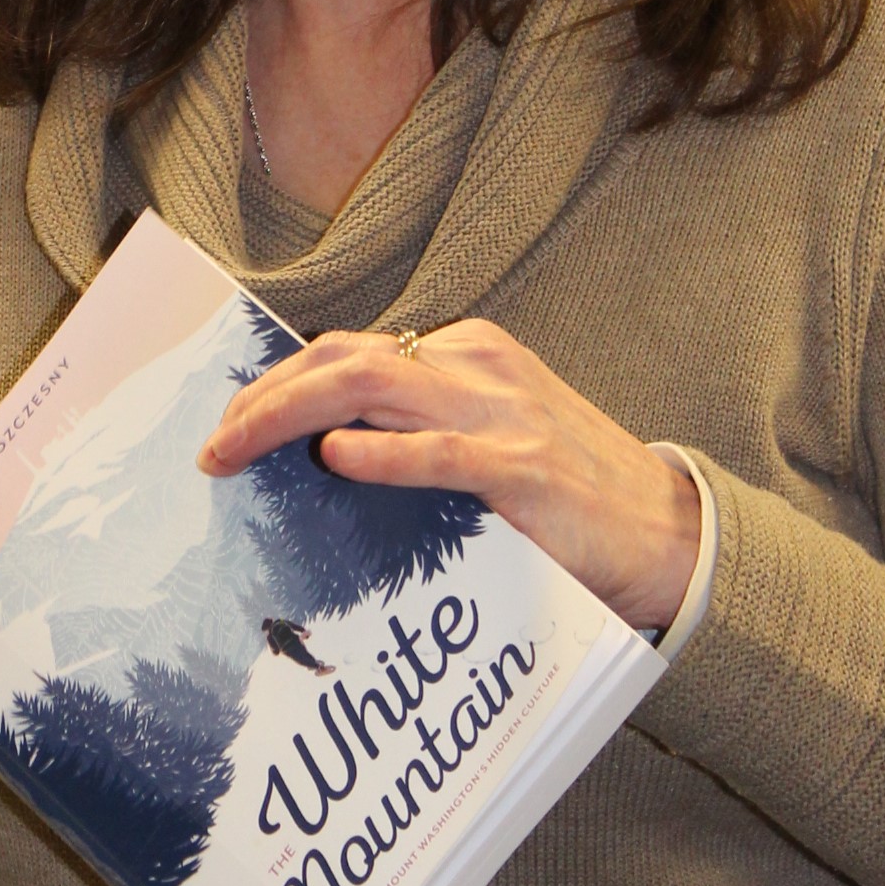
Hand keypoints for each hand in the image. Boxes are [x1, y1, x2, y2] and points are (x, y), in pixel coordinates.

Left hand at [197, 321, 699, 628]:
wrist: (671, 534)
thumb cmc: (571, 496)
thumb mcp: (488, 438)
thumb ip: (417, 430)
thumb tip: (321, 452)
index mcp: (466, 353)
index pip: (347, 351)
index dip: (278, 384)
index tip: (231, 426)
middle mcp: (476, 366)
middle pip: (341, 358)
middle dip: (263, 398)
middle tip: (214, 445)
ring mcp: (500, 412)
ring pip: (367, 386)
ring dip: (285, 417)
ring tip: (236, 452)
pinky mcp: (523, 467)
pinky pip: (433, 451)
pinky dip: (375, 453)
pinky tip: (332, 461)